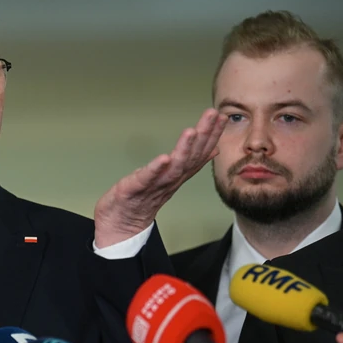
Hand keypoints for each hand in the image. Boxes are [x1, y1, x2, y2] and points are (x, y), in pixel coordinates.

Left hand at [94, 109, 226, 246]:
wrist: (120, 227)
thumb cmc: (140, 202)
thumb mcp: (166, 178)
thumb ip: (187, 164)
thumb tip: (212, 150)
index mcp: (177, 176)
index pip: (199, 153)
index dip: (211, 135)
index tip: (222, 117)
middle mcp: (169, 181)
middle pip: (191, 157)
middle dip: (204, 135)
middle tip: (213, 115)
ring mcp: (153, 186)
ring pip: (174, 167)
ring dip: (185, 149)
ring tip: (192, 131)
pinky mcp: (134, 190)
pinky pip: (147, 179)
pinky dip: (156, 169)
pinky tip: (164, 158)